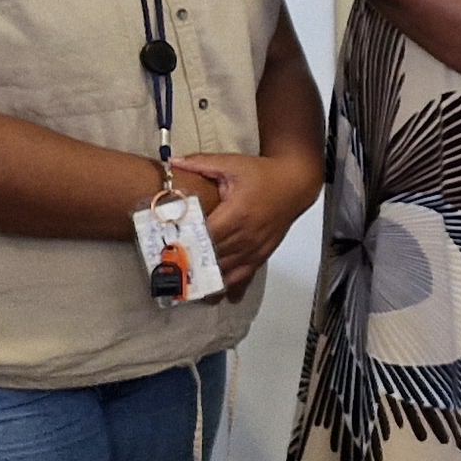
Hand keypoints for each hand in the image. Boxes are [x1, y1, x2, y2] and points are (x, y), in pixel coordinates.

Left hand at [174, 149, 324, 275]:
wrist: (295, 184)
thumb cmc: (263, 174)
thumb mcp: (233, 163)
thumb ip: (201, 163)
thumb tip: (171, 162)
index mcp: (238, 212)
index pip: (207, 234)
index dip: (187, 243)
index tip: (166, 249)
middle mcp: (247, 235)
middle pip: (213, 256)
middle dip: (190, 265)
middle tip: (166, 273)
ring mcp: (255, 248)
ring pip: (226, 271)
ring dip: (205, 281)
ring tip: (183, 290)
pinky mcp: (261, 255)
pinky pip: (244, 277)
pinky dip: (230, 288)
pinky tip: (216, 298)